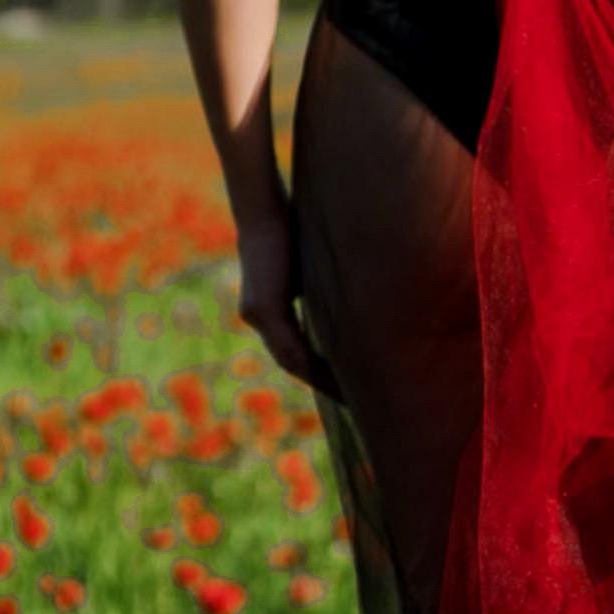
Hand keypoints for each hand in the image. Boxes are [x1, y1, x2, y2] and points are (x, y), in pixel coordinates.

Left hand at [236, 204, 343, 399]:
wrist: (264, 210)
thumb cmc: (291, 227)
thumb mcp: (311, 264)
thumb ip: (323, 285)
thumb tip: (355, 298)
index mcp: (272, 307)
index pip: (297, 348)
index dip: (322, 370)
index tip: (349, 386)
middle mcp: (259, 316)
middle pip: (295, 363)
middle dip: (325, 383)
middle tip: (356, 403)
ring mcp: (258, 315)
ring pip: (291, 361)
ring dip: (320, 380)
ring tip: (351, 397)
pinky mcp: (262, 310)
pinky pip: (289, 349)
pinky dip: (312, 365)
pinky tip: (335, 377)